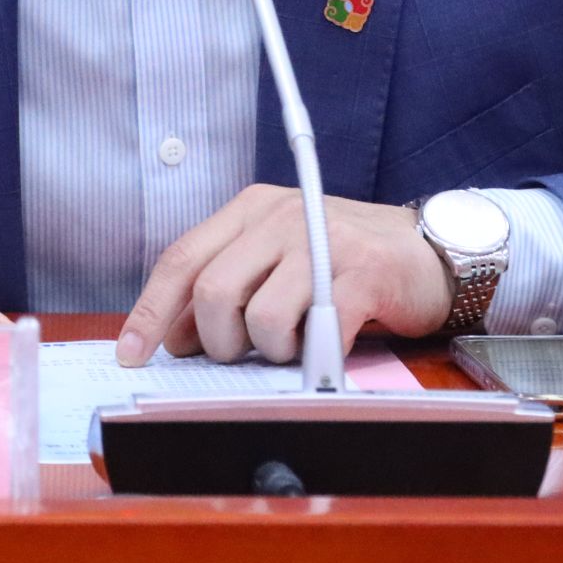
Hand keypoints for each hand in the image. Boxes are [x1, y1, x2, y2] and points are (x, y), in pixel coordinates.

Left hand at [116, 186, 452, 366]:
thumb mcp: (276, 261)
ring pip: (259, 316)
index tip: (132, 352)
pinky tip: (323, 347)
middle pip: (212, 291)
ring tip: (296, 341)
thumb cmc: (346, 262)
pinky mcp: (361, 275)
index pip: (182, 259)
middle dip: (217, 341)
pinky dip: (311, 353)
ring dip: (271, 350)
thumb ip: (225, 288)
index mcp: (252, 209)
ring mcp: (322, 242)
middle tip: (243, 352)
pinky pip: (314, 329)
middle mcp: (282, 216)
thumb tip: (173, 335)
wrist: (430, 252)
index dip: (151, 311)